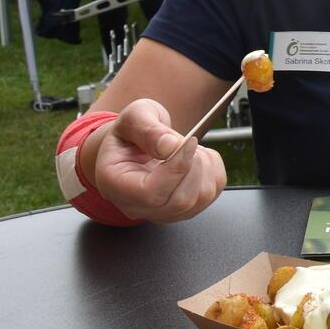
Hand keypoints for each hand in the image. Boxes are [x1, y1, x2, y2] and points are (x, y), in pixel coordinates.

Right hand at [90, 98, 225, 222]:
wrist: (135, 145)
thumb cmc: (131, 132)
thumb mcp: (134, 116)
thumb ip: (148, 129)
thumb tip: (169, 146)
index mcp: (116, 184)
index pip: (151, 193)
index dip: (176, 168)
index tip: (188, 142)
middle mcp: (138, 206)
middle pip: (180, 201)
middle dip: (194, 165)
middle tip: (185, 141)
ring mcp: (164, 211)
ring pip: (201, 198)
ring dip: (204, 165)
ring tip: (187, 147)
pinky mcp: (186, 208)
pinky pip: (213, 191)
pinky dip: (213, 168)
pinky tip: (196, 157)